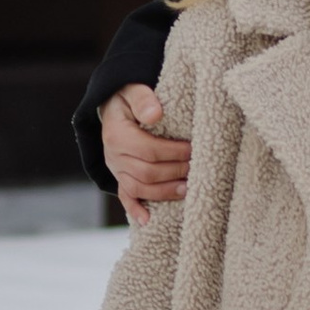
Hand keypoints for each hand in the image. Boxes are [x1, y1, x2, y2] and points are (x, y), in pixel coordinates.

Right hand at [102, 82, 191, 221]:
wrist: (114, 107)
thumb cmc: (128, 98)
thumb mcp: (132, 89)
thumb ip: (143, 99)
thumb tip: (155, 115)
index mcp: (116, 134)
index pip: (148, 149)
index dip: (172, 152)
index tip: (193, 149)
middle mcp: (113, 155)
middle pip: (146, 172)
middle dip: (174, 171)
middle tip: (196, 168)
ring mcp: (116, 169)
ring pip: (140, 187)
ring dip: (164, 191)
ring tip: (187, 189)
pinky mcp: (119, 177)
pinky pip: (125, 196)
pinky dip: (136, 209)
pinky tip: (148, 220)